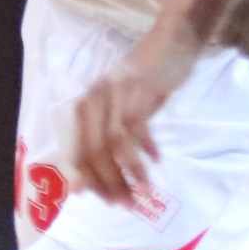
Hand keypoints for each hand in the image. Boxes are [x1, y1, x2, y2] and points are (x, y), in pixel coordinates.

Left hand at [70, 28, 199, 202]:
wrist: (169, 44)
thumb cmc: (143, 86)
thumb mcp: (120, 113)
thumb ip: (104, 143)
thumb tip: (84, 186)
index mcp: (84, 108)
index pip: (79, 154)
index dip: (92, 182)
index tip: (109, 203)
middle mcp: (93, 101)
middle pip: (95, 152)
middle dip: (111, 183)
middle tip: (128, 205)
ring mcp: (115, 93)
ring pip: (115, 143)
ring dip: (130, 172)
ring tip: (144, 192)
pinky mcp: (138, 89)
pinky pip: (138, 126)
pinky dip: (146, 147)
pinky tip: (157, 159)